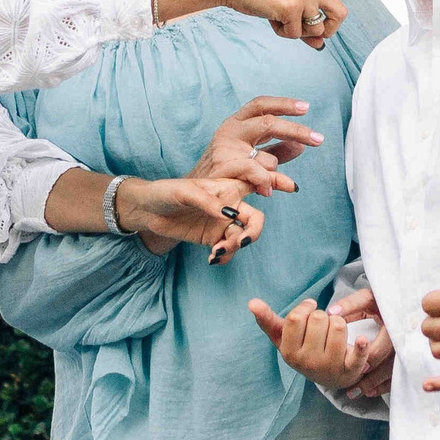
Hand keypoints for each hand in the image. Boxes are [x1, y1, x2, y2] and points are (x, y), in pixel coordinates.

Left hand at [114, 176, 262, 265]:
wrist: (147, 211)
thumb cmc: (165, 192)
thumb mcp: (183, 191)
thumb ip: (207, 201)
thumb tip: (228, 214)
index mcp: (227, 186)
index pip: (256, 181)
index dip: (275, 181)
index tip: (291, 188)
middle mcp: (230, 205)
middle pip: (255, 219)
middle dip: (254, 232)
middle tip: (241, 242)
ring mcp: (222, 224)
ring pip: (242, 238)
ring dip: (234, 247)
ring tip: (216, 252)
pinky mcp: (212, 239)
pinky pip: (227, 251)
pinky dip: (224, 257)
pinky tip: (212, 258)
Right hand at [191, 96, 323, 195]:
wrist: (192, 197)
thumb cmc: (223, 175)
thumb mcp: (252, 159)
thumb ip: (276, 152)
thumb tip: (301, 145)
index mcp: (236, 124)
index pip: (261, 105)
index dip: (283, 104)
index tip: (306, 108)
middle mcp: (229, 131)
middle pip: (267, 122)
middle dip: (296, 130)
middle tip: (318, 139)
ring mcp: (224, 148)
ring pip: (264, 156)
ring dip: (273, 172)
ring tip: (273, 185)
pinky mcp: (222, 167)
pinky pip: (255, 173)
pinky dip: (266, 182)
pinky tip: (269, 190)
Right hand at [204, 0, 396, 49]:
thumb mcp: (285, 8)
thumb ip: (306, 25)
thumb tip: (320, 46)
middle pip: (340, 17)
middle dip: (327, 30)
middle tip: (307, 33)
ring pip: (316, 31)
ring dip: (297, 33)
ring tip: (277, 16)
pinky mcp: (292, 6)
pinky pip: (296, 36)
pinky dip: (282, 33)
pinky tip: (270, 16)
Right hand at [249, 296, 376, 392]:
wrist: (329, 375)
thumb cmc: (305, 349)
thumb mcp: (285, 338)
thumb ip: (268, 321)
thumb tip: (251, 302)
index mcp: (289, 353)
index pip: (295, 318)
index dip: (305, 307)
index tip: (310, 308)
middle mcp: (307, 363)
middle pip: (318, 319)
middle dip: (322, 316)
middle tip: (322, 326)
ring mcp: (329, 367)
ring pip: (337, 326)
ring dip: (339, 322)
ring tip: (335, 331)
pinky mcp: (350, 370)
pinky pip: (357, 355)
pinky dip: (361, 346)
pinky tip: (362, 339)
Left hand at [327, 283, 396, 397]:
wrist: (402, 302)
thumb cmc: (382, 299)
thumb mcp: (368, 298)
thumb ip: (351, 304)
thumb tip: (331, 313)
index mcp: (393, 326)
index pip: (380, 349)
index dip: (365, 358)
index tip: (351, 367)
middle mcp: (401, 342)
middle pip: (387, 367)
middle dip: (369, 380)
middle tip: (350, 390)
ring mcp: (405, 352)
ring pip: (391, 375)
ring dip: (373, 385)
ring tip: (354, 393)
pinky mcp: (405, 359)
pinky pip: (395, 377)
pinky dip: (382, 387)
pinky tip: (368, 393)